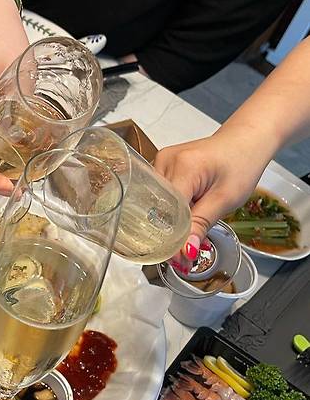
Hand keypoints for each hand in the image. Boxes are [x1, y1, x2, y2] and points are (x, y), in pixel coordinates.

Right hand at [154, 129, 269, 263]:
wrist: (245, 140)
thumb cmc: (241, 162)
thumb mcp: (226, 198)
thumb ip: (201, 224)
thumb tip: (185, 251)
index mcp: (183, 167)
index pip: (166, 210)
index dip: (172, 237)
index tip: (180, 259)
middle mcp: (165, 161)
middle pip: (156, 207)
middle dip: (169, 232)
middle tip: (184, 254)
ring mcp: (160, 161)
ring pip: (155, 203)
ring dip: (169, 220)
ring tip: (187, 231)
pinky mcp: (161, 165)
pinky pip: (158, 194)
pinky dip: (169, 209)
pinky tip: (183, 215)